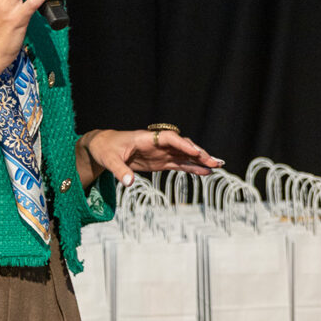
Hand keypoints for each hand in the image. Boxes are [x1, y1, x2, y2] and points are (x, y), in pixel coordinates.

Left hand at [78, 128, 223, 187]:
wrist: (103, 147)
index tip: (194, 151)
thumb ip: (119, 170)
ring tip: (217, 166)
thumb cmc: (106, 149)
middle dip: (198, 153)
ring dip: (200, 160)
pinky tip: (205, 172)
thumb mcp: (109, 159)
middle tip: (214, 161)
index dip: (182, 144)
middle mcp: (158, 143)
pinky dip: (192, 168)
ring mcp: (161, 152)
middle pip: (182, 145)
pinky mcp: (161, 162)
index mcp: (146, 138)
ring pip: (185, 155)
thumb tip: (129, 182)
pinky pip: (180, 164)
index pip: (168, 138)